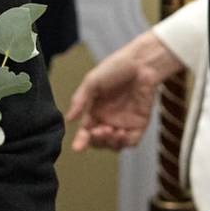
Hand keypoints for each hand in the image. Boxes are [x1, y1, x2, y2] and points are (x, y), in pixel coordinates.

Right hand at [65, 29, 183, 152]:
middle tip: (99, 130)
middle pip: (99, 142)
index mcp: (94, 111)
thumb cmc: (114, 68)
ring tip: (111, 131)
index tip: (77, 147)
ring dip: (110, 143)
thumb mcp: (92, 81)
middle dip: (97, 140)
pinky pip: (131, 141)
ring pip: (114, 145)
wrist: (141, 62)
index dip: (81, 141)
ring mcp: (123, 123)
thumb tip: (68, 119)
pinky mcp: (139, 124)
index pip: (85, 132)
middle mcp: (107, 119)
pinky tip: (121, 132)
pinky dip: (125, 142)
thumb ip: (80, 100)